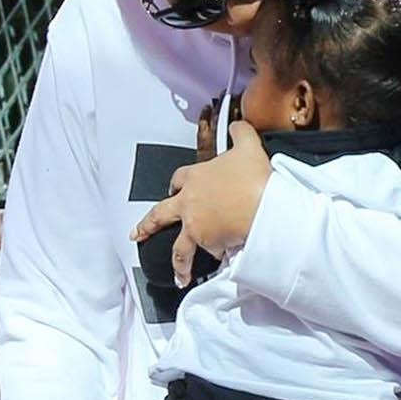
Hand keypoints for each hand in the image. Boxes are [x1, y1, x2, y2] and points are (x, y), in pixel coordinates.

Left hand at [130, 121, 270, 287]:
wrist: (263, 205)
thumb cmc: (254, 177)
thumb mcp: (248, 147)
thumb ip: (240, 133)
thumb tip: (237, 124)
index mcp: (194, 178)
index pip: (177, 180)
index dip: (175, 185)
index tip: (172, 189)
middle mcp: (189, 204)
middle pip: (159, 215)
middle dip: (146, 226)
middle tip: (137, 234)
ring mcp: (196, 227)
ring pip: (180, 248)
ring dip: (179, 263)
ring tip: (179, 275)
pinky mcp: (209, 245)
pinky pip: (210, 255)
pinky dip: (215, 260)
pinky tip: (218, 266)